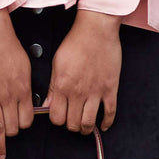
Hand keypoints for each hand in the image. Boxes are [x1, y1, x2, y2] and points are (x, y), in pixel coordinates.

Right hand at [0, 9, 33, 158]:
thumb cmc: (8, 47)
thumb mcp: (25, 67)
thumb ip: (26, 86)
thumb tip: (28, 101)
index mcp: (22, 90)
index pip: (26, 119)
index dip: (24, 125)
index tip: (20, 126)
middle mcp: (8, 96)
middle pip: (12, 126)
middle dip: (11, 134)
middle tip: (8, 136)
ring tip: (0, 153)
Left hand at [44, 9, 120, 134]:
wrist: (96, 30)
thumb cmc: (76, 43)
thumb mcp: (57, 64)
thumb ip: (53, 87)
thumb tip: (48, 104)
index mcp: (63, 86)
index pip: (57, 117)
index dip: (57, 120)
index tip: (60, 116)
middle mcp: (78, 92)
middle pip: (72, 123)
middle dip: (71, 126)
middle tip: (72, 122)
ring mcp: (96, 92)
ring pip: (89, 122)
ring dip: (86, 128)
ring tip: (85, 127)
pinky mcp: (110, 89)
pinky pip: (110, 112)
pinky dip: (107, 123)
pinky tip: (103, 125)